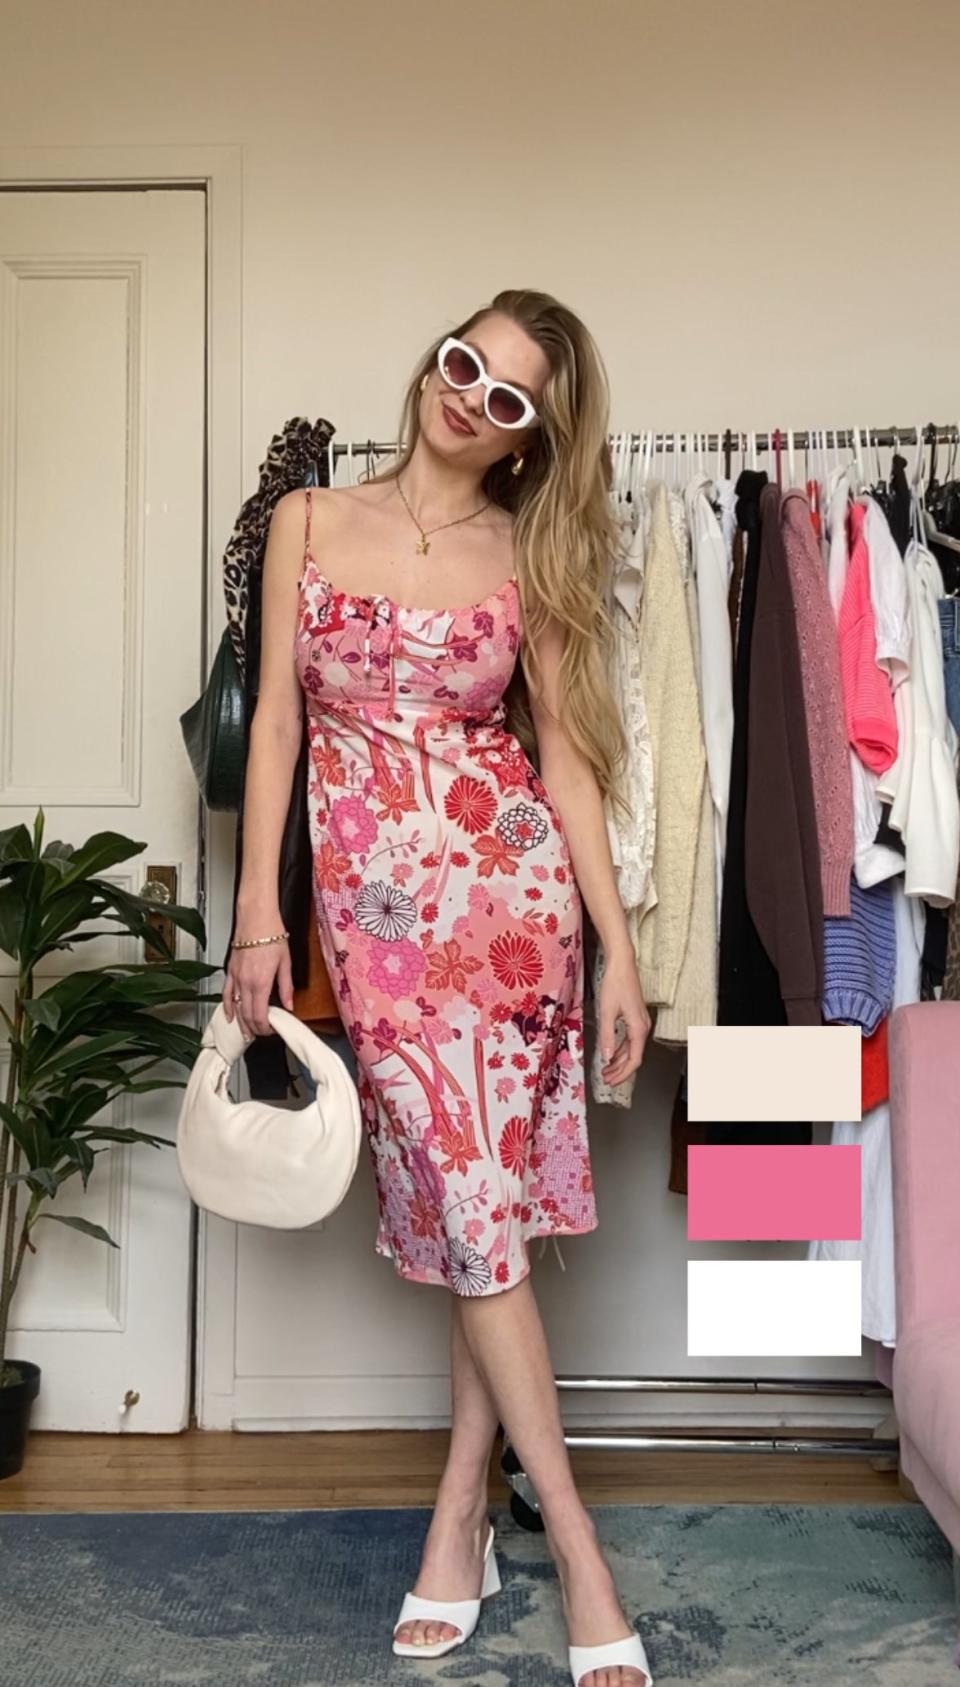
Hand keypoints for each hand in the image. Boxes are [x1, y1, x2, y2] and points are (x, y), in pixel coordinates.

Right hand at [222, 935, 293, 1038]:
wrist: (256, 917)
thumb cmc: (271, 934)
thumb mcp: (285, 961)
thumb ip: (286, 986)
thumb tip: (289, 1004)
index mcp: (261, 982)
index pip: (260, 1014)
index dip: (265, 1028)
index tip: (271, 1030)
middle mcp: (246, 982)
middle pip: (247, 1014)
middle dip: (254, 1028)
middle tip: (261, 1034)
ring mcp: (236, 977)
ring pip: (236, 1007)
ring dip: (241, 1022)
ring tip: (246, 1033)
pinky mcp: (230, 970)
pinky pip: (226, 993)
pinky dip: (227, 1006)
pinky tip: (229, 1016)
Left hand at [596, 945, 650, 1086]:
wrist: (622, 965)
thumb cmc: (615, 985)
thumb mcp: (607, 1012)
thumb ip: (607, 1036)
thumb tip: (606, 1057)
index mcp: (638, 1029)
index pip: (634, 1060)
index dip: (623, 1074)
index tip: (611, 1082)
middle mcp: (643, 1028)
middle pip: (633, 1057)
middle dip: (620, 1071)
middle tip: (606, 1080)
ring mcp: (641, 1022)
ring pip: (632, 1049)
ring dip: (619, 1061)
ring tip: (605, 1070)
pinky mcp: (636, 1017)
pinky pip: (630, 1040)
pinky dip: (620, 1049)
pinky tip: (610, 1054)